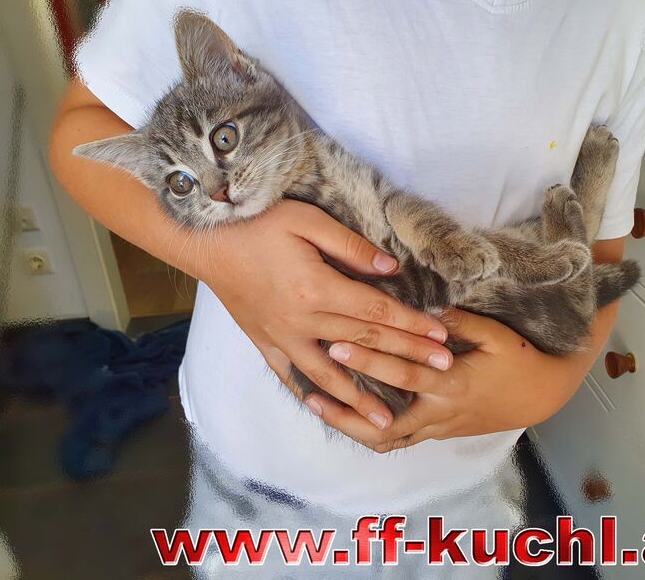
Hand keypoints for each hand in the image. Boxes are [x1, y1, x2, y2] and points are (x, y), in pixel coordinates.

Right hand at [200, 200, 452, 429]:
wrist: (202, 238)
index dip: (413, 325)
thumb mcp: (307, 221)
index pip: (377, 313)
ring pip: (329, 375)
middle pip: (364, 344)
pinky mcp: (262, 342)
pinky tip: (329, 410)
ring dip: (362, 398)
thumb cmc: (257, 223)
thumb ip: (351, 247)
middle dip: (406, 358)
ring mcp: (281, 337)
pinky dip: (313, 396)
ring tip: (388, 423)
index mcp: (317, 289)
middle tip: (440, 373)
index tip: (441, 338)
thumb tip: (390, 269)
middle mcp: (302, 321)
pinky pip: (291, 376)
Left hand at [302, 308, 586, 451]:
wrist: (541, 396)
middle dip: (345, 408)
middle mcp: (440, 413)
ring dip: (350, 425)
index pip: (404, 375)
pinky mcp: (436, 432)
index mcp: (454, 385)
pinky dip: (368, 429)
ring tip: (316, 403)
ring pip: (386, 440)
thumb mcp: (496, 335)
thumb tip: (421, 306)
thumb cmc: (520, 359)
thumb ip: (458, 321)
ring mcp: (437, 427)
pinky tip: (344, 411)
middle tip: (310, 386)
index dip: (370, 362)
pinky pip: (396, 439)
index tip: (338, 346)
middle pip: (384, 425)